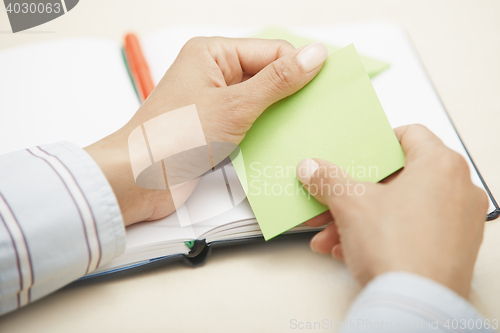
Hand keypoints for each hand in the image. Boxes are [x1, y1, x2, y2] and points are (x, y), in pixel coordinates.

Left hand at [85, 37, 327, 225]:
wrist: (138, 180)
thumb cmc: (173, 137)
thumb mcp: (234, 105)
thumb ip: (277, 81)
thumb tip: (313, 55)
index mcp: (213, 53)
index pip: (271, 51)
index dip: (300, 67)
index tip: (328, 85)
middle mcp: (213, 74)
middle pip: (267, 76)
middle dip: (292, 94)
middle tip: (320, 110)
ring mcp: (214, 103)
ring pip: (261, 102)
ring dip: (280, 116)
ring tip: (305, 128)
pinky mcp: (214, 129)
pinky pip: (250, 124)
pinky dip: (266, 132)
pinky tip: (284, 142)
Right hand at [297, 124, 488, 297]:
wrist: (414, 305)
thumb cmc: (399, 250)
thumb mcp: (351, 204)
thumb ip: (328, 180)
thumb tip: (312, 168)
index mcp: (440, 165)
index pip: (409, 134)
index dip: (377, 143)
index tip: (357, 155)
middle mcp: (456, 189)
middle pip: (396, 179)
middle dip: (354, 193)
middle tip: (332, 199)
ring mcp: (457, 221)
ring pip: (398, 209)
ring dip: (359, 219)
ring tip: (330, 233)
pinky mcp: (450, 248)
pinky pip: (408, 232)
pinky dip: (378, 236)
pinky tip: (348, 249)